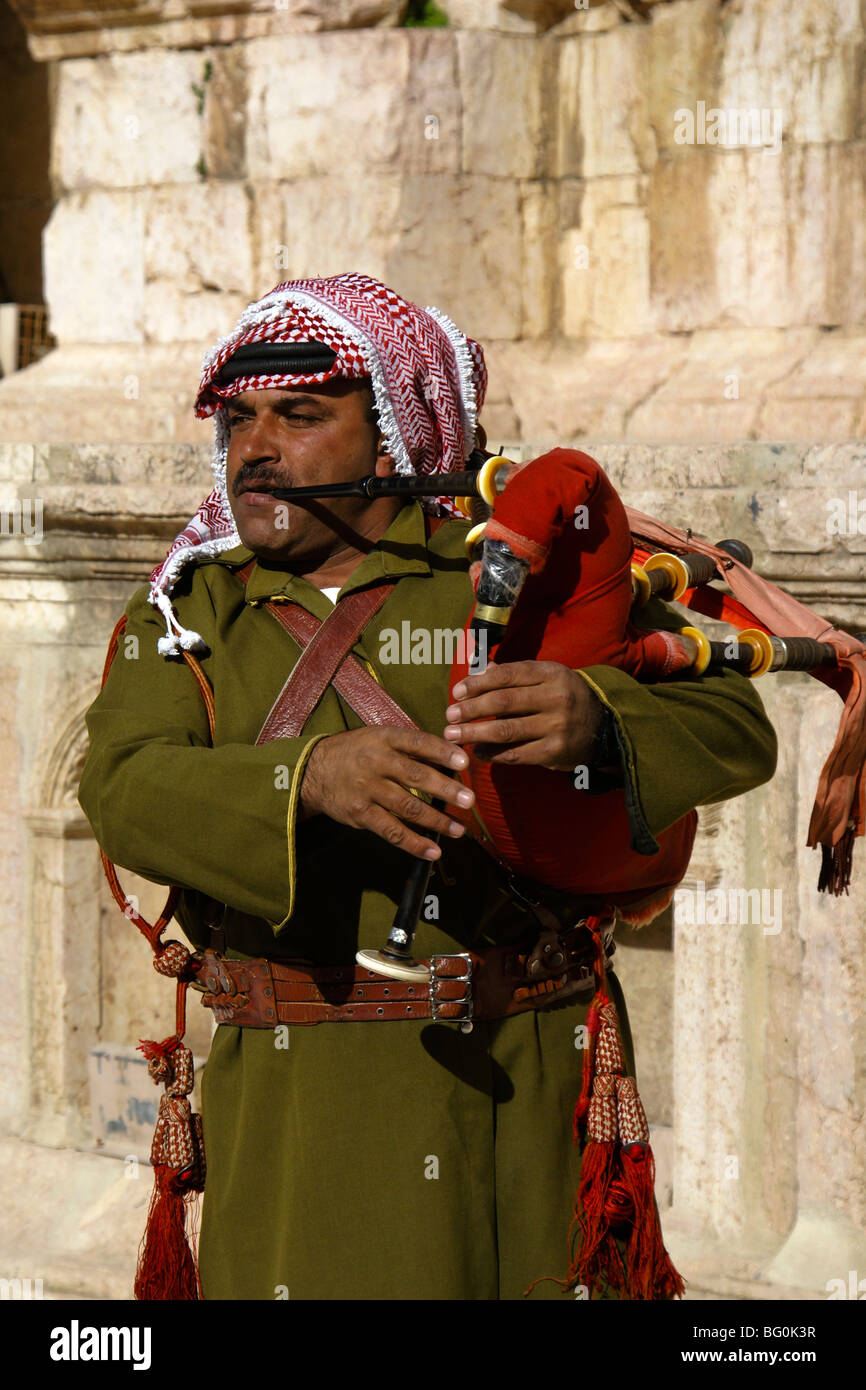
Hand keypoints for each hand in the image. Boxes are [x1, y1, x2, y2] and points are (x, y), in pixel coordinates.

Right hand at [299, 727, 474, 860]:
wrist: (314, 771)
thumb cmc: (357, 752)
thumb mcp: (379, 737)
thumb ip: (410, 746)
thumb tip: (452, 757)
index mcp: (384, 739)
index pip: (418, 742)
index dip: (442, 752)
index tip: (464, 762)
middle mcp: (376, 762)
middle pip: (416, 776)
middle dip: (445, 789)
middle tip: (469, 800)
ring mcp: (368, 790)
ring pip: (408, 808)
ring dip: (437, 821)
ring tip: (459, 830)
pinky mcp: (361, 814)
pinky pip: (392, 831)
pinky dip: (414, 843)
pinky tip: (433, 851)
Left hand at [444, 660, 602, 771]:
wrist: (602, 727)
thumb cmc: (562, 697)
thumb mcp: (545, 678)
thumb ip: (512, 675)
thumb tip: (477, 669)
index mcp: (550, 673)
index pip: (507, 675)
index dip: (478, 683)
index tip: (457, 692)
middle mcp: (556, 698)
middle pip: (503, 702)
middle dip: (471, 709)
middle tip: (448, 716)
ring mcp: (557, 726)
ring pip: (507, 730)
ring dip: (475, 733)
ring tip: (453, 735)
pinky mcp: (555, 752)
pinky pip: (516, 754)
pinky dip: (493, 754)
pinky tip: (478, 752)